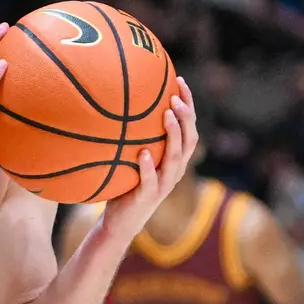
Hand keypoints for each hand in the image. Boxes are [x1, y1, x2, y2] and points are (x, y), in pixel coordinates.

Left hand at [99, 77, 198, 244]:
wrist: (119, 223)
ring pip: (175, 158)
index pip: (189, 128)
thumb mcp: (130, 158)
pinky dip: (148, 167)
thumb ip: (132, 138)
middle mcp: (174, 171)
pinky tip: (143, 153)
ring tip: (166, 115)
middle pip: (189, 139)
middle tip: (176, 96)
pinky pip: (151, 181)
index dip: (189, 105)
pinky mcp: (148, 198)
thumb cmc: (124, 186)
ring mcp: (163, 185)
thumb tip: (114, 103)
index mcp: (174, 160)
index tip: (180, 81)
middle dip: (186, 116)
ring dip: (173, 135)